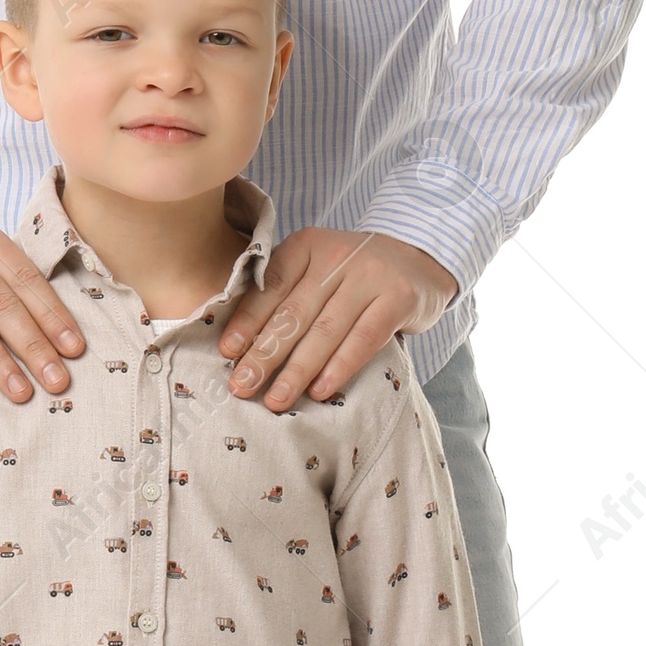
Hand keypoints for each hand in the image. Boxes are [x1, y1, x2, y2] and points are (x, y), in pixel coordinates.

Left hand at [218, 226, 457, 409]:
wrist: (418, 259)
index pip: (270, 285)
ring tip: (276, 399)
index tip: (227, 353)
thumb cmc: (353, 274)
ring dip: (296, 370)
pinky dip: (339, 367)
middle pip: (294, 312)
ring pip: (325, 330)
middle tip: (242, 386)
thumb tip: (240, 346)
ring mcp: (370, 275)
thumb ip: (285, 294)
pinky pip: (363, 339)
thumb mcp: (317, 269)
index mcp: (306, 246)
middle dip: (264, 354)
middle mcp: (336, 255)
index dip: (247, 320)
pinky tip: (319, 390)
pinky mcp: (399, 297)